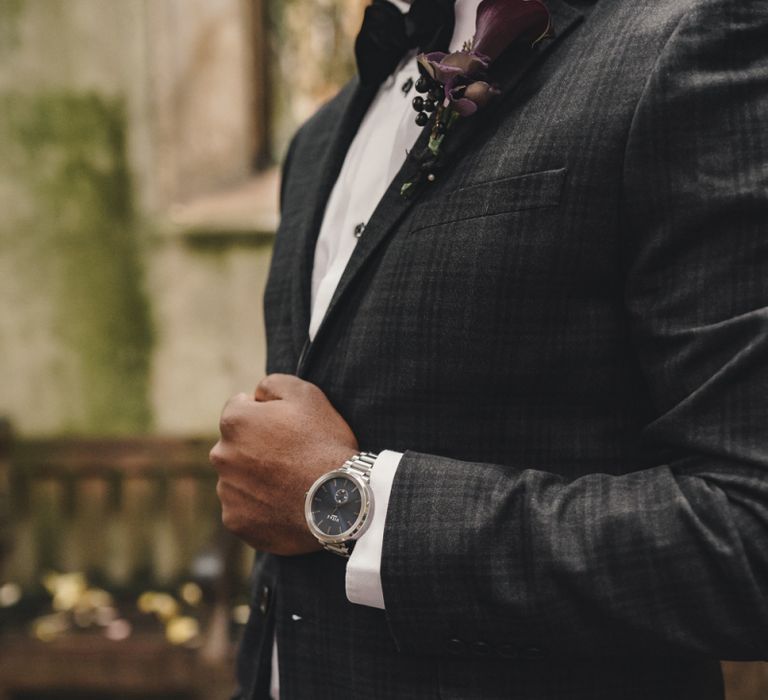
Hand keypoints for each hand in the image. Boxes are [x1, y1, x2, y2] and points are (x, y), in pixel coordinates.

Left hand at [210, 374, 357, 554]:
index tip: (289, 428)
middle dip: (257, 448)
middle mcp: (222, 455)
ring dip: (257, 478)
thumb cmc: (324, 443)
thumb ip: (272, 384)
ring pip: (238, 479)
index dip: (266, 416)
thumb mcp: (307, 395)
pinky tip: (285, 505)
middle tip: (292, 457)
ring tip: (291, 484)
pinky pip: (244, 509)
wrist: (339, 500)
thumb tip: (255, 394)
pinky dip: (259, 508)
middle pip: (236, 446)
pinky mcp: (236, 521)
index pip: (240, 409)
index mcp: (235, 421)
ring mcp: (227, 491)